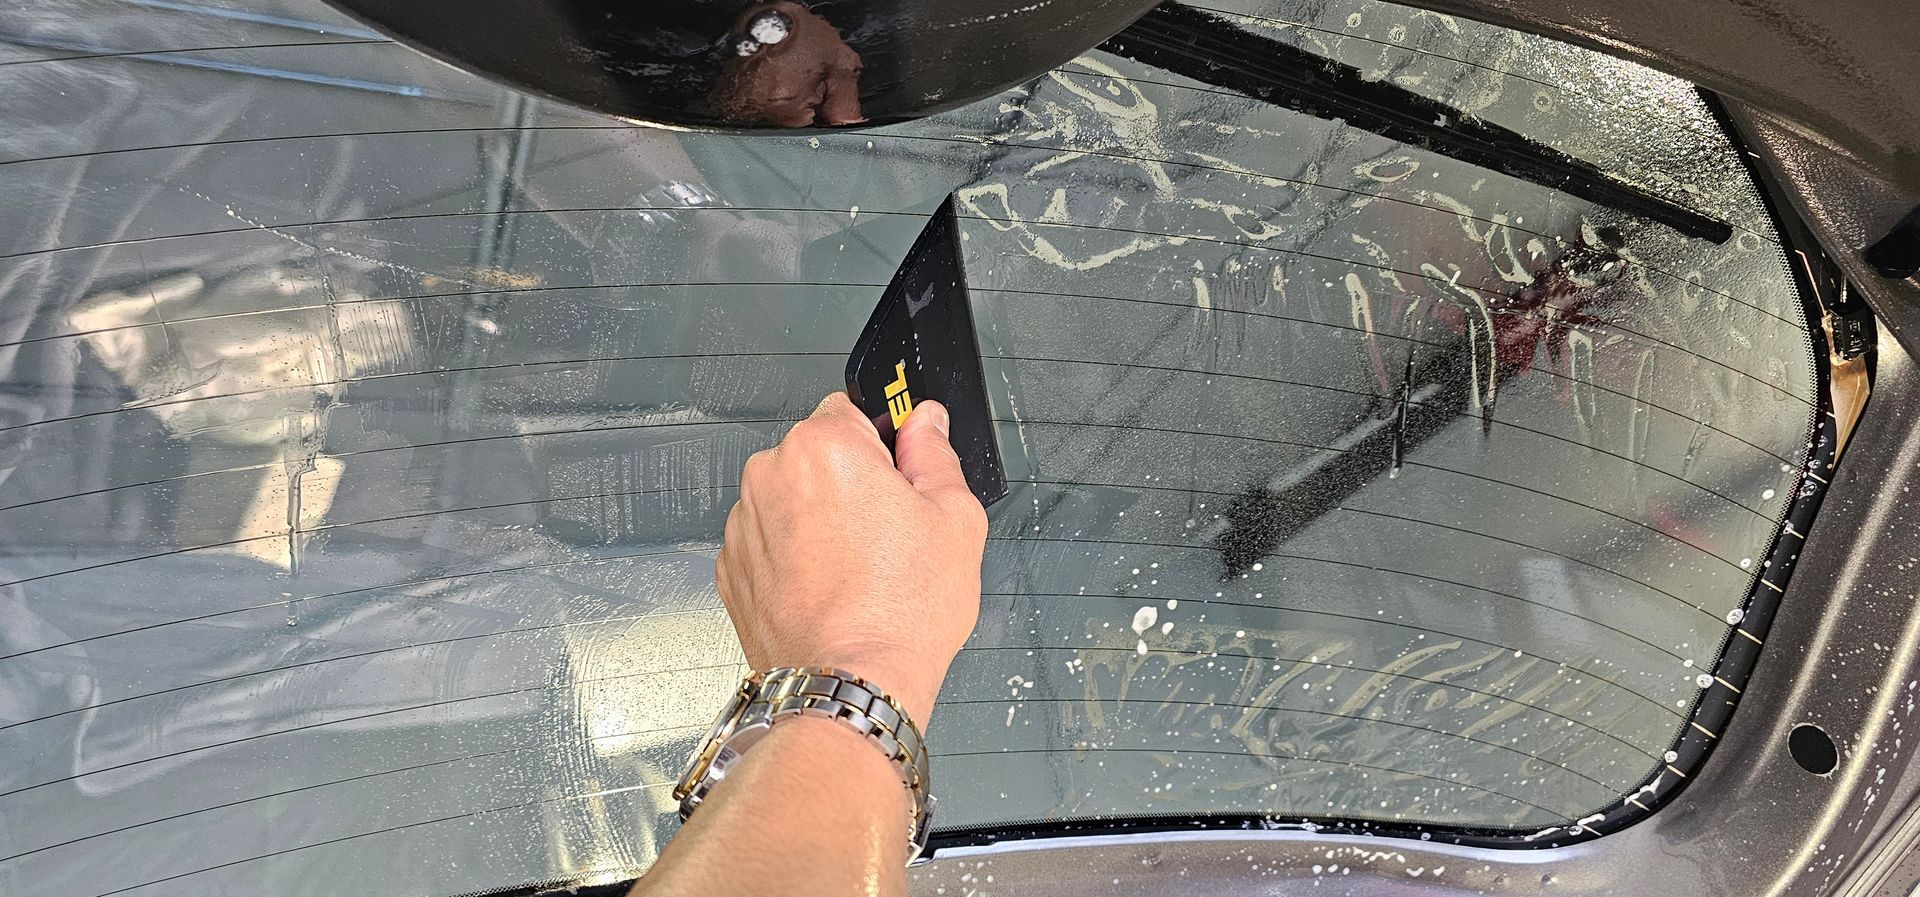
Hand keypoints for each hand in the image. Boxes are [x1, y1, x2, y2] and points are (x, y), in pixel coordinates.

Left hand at [717, 393, 987, 723]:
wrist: (849, 686)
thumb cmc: (900, 613)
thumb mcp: (954, 518)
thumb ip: (935, 454)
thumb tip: (925, 424)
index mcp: (824, 447)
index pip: (855, 409)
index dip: (886, 446)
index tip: (901, 478)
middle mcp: (770, 475)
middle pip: (819, 455)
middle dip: (852, 482)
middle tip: (889, 534)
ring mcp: (744, 525)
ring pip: (792, 499)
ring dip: (820, 520)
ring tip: (861, 571)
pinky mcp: (734, 569)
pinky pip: (771, 543)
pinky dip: (796, 558)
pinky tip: (832, 590)